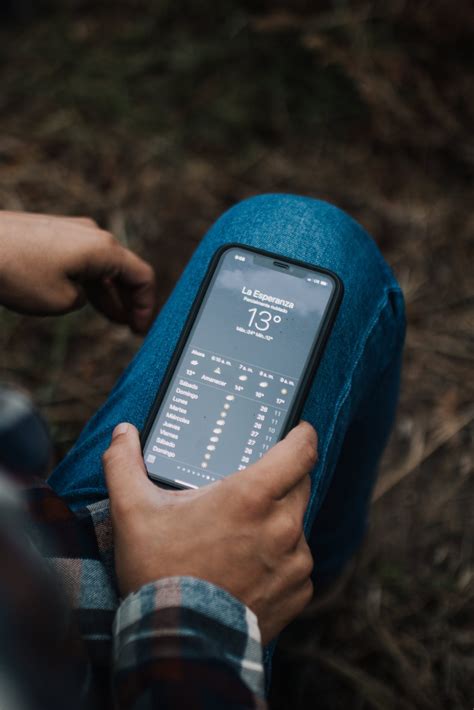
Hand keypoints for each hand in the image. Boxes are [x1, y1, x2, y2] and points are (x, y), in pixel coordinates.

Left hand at [0, 211, 155, 332]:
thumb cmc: (17, 271)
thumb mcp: (63, 302)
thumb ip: (85, 300)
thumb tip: (81, 294)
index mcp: (104, 249)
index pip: (142, 277)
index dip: (146, 306)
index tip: (140, 329)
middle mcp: (93, 234)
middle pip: (124, 270)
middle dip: (129, 301)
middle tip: (131, 326)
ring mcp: (72, 231)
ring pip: (101, 265)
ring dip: (109, 293)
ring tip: (112, 318)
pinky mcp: (52, 233)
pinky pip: (82, 259)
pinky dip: (89, 280)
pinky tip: (85, 299)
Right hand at [103, 421, 316, 643]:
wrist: (178, 644)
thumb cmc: (158, 572)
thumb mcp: (132, 512)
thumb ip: (125, 464)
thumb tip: (123, 432)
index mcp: (251, 496)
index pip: (301, 450)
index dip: (302, 435)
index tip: (298, 431)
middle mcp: (282, 525)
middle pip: (300, 484)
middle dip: (281, 481)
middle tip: (248, 491)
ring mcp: (294, 562)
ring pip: (297, 525)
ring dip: (277, 524)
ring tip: (239, 538)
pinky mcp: (298, 592)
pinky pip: (296, 563)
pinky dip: (279, 561)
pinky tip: (247, 569)